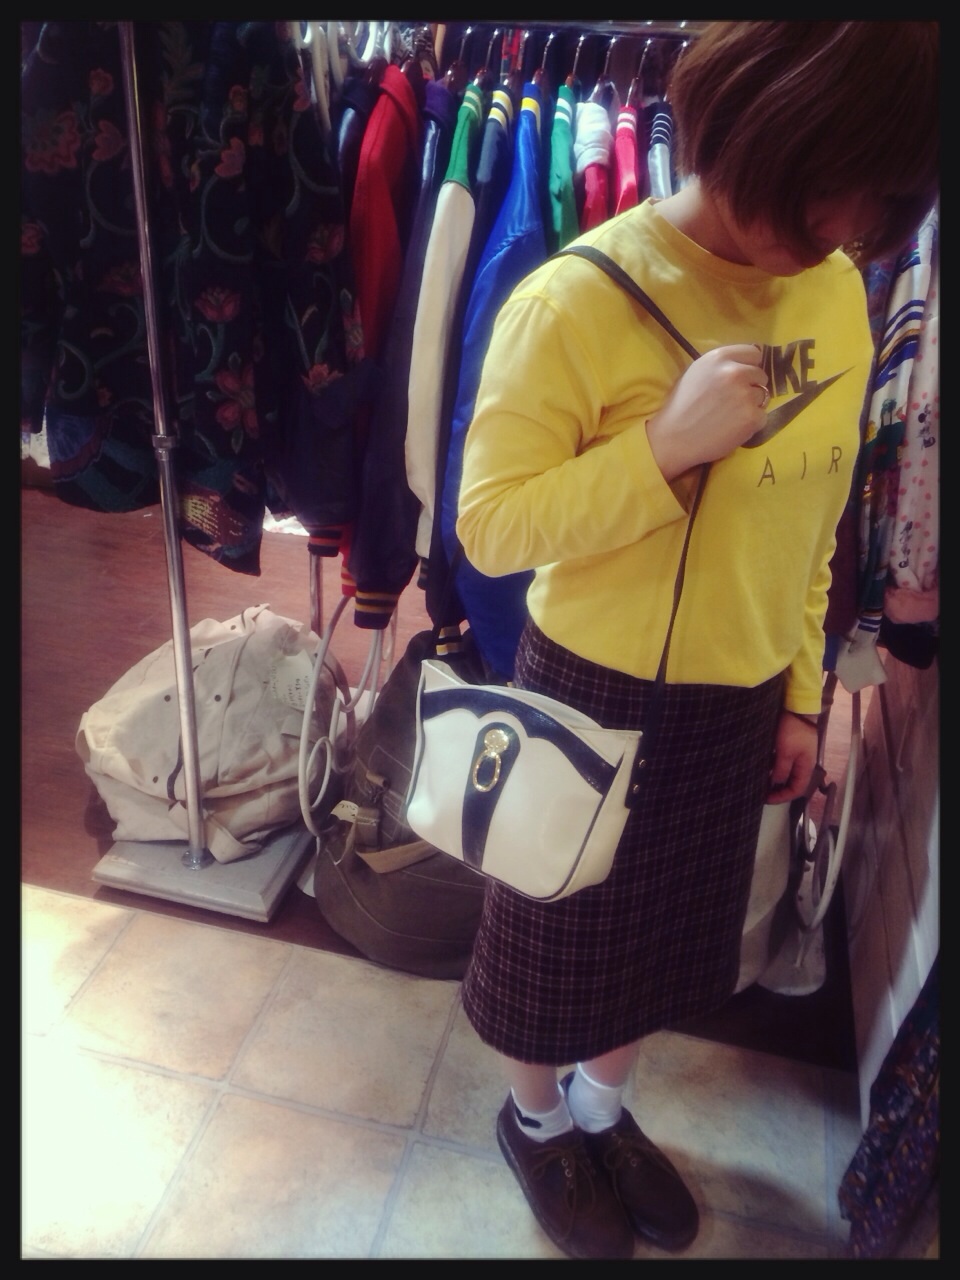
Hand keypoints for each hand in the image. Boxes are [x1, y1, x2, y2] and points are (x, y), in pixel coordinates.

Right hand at [645, 344, 769, 480]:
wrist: (673, 438)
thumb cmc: (682, 405)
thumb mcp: (697, 372)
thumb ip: (721, 365)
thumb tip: (745, 363)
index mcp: (720, 358)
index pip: (753, 353)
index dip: (748, 366)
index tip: (740, 378)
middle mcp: (735, 372)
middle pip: (760, 375)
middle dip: (751, 386)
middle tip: (732, 401)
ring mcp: (745, 395)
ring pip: (763, 396)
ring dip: (751, 405)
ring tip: (730, 416)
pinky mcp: (751, 417)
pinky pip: (762, 417)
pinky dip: (751, 424)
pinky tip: (732, 428)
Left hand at [766, 711, 817, 803]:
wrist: (797, 708)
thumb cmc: (793, 731)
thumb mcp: (785, 753)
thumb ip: (781, 770)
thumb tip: (776, 783)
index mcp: (806, 767)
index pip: (797, 790)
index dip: (782, 797)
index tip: (767, 799)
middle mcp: (804, 764)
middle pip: (792, 783)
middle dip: (778, 790)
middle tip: (762, 792)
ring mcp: (799, 755)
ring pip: (787, 773)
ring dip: (775, 778)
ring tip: (760, 781)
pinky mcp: (792, 747)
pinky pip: (784, 763)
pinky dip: (774, 767)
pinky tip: (763, 767)